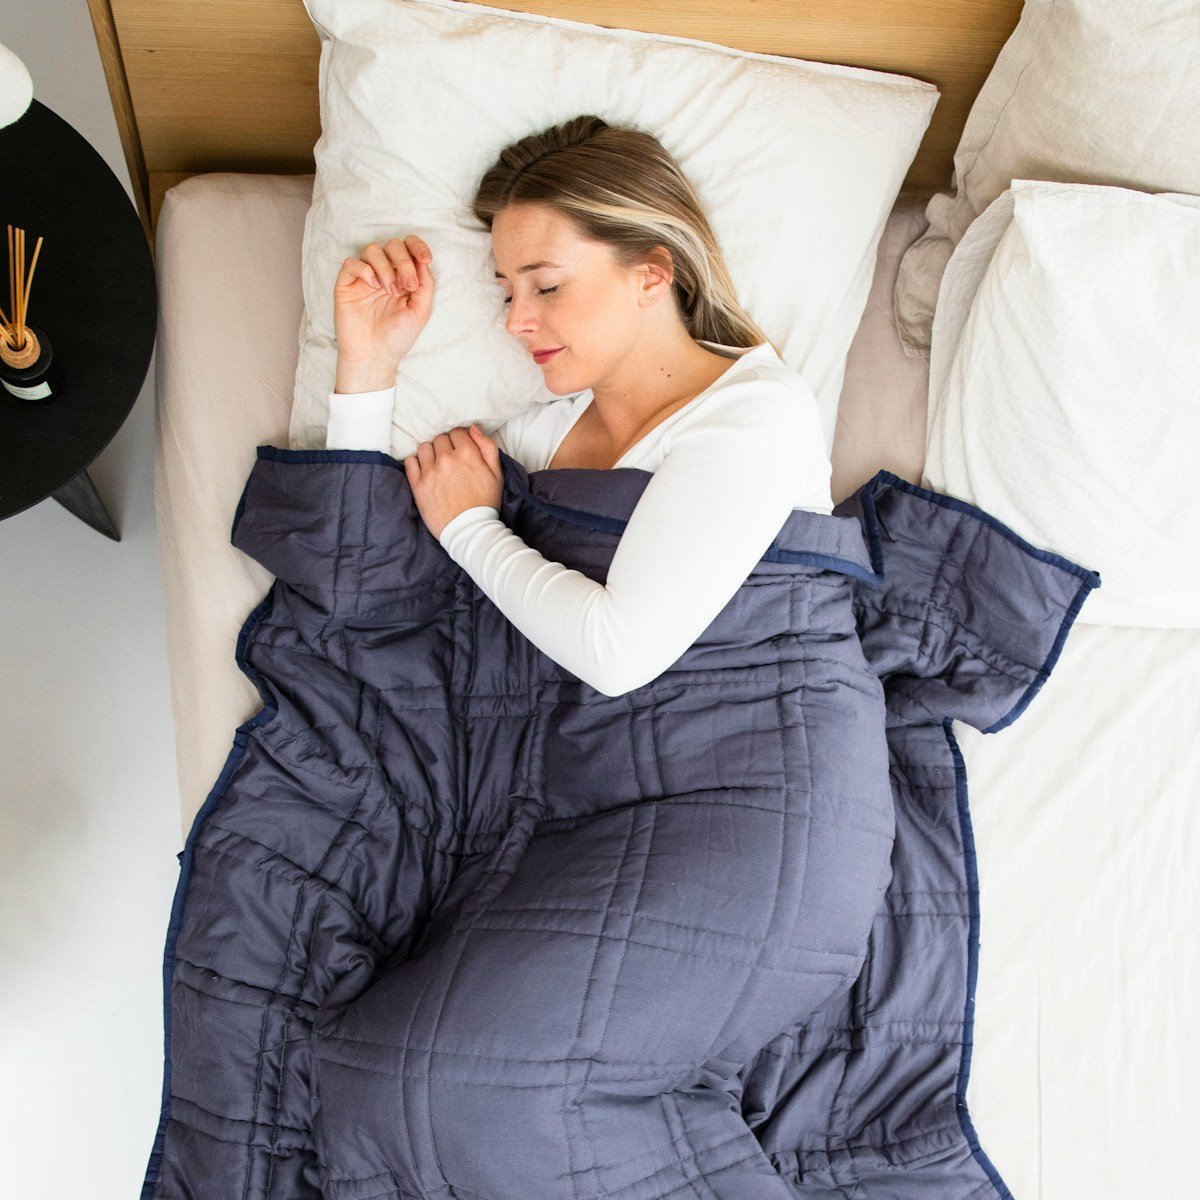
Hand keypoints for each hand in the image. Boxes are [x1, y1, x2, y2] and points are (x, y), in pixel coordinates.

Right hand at [334, 235, 435, 365]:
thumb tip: (423, 260)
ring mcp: (365, 278)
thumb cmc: (397, 337)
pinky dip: (365, 270)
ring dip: (386, 268)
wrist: (375, 356)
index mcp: (403, 277)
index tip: (426, 258)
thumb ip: (425, 284)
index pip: (409, 248)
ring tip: (390, 292)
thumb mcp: (421, 311)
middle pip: (393, 245)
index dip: (418, 246)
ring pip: (373, 250)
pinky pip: (352, 263)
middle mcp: (384, 274)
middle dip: (404, 261)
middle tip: (407, 286)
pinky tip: (373, 286)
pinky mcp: (347, 285)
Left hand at [404, 424, 502, 539]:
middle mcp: (447, 459)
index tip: (462, 451)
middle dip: (446, 447)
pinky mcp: (418, 485)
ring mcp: (430, 471)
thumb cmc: (486, 502)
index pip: (457, 432)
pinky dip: (416, 463)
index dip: (461, 441)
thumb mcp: (497, 473)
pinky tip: (425, 471)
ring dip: (431, 453)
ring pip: (424, 447)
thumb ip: (487, 446)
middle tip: (452, 461)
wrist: (470, 530)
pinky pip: (410, 462)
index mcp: (467, 453)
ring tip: (438, 466)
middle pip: (440, 439)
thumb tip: (473, 427)